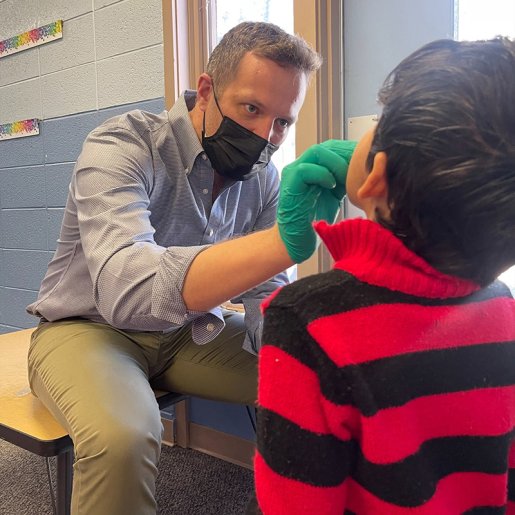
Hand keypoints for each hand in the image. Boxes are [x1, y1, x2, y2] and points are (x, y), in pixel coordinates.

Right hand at [277, 140, 356, 262]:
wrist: (296, 241)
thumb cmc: (315, 220)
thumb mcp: (336, 194)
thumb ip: (345, 179)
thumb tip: (368, 169)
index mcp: (314, 167)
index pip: (335, 148)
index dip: (352, 152)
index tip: (368, 163)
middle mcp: (303, 165)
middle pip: (328, 146)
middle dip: (347, 156)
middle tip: (361, 170)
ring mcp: (294, 173)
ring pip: (317, 152)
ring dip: (336, 163)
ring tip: (346, 179)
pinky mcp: (289, 184)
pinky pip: (305, 170)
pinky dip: (322, 175)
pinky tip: (332, 186)